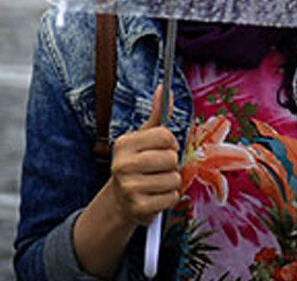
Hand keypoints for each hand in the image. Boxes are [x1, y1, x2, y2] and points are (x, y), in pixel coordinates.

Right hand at [107, 84, 180, 225]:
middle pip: (171, 158)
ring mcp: (129, 187)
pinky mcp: (138, 207)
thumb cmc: (138, 164)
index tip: (165, 149)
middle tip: (160, 169)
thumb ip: (157, 115)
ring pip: (174, 179)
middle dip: (172, 164)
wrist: (122, 200)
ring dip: (171, 182)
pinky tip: (156, 196)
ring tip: (157, 183)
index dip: (172, 143)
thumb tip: (164, 88)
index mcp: (124, 143)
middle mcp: (122, 164)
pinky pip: (172, 198)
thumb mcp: (144, 138)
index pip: (165, 136)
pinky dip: (169, 198)